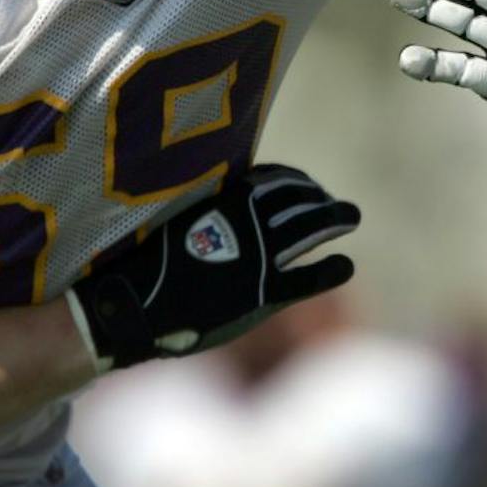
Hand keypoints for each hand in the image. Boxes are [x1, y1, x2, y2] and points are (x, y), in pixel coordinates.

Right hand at [70, 165, 358, 368]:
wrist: (135, 308)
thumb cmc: (148, 263)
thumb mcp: (180, 219)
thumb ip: (212, 210)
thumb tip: (234, 200)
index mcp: (229, 199)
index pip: (277, 179)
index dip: (298, 181)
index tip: (307, 185)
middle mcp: (250, 222)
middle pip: (300, 201)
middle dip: (322, 200)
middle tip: (339, 205)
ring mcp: (261, 257)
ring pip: (310, 230)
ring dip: (335, 219)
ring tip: (352, 216)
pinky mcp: (263, 293)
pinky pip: (309, 278)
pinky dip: (331, 270)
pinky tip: (346, 265)